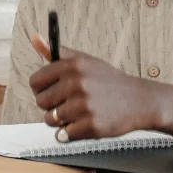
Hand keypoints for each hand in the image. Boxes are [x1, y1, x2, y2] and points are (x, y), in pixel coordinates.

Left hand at [28, 33, 149, 141]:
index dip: (40, 88)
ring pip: (51, 119)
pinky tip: (85, 123)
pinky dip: (72, 132)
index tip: (49, 90)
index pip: (36, 81)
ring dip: (60, 120)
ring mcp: (84, 105)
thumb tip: (34, 38)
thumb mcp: (84, 61)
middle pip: (41, 102)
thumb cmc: (108, 80)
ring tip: (77, 113)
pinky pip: (65, 134)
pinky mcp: (92, 125)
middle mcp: (77, 83)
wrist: (139, 100)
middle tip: (67, 103)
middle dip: (51, 105)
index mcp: (73, 65)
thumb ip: (56, 52)